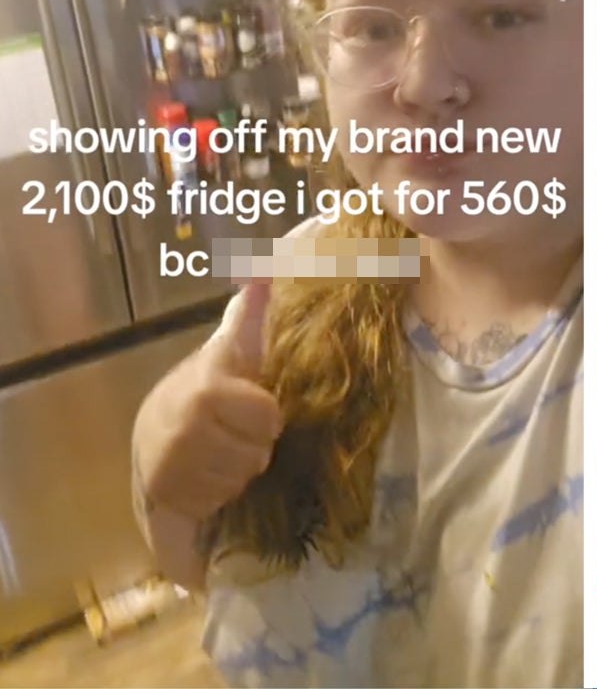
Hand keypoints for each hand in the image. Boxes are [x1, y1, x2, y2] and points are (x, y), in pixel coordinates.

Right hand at [133, 282, 282, 521]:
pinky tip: (200, 477)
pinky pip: (217, 502)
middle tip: (233, 436)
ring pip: (240, 480)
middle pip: (258, 454)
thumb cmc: (200, 394)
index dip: (267, 416)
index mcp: (208, 385)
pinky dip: (215, 495)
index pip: (268, 415)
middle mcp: (186, 423)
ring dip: (236, 473)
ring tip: (217, 455)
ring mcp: (171, 461)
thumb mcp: (225, 355)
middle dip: (253, 448)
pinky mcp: (163, 494)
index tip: (251, 409)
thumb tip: (265, 272)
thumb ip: (247, 319)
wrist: (148, 442)